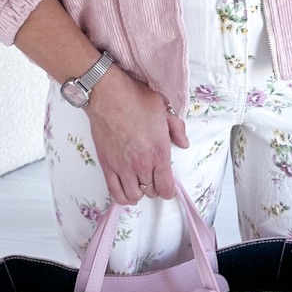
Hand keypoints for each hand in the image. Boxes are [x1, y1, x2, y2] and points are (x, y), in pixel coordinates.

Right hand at [86, 65, 189, 204]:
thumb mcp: (164, 109)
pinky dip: (122, 196)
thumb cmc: (136, 98)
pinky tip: (126, 190)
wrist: (108, 95)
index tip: (168, 187)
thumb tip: (184, 143)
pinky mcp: (107, 166)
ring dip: (138, 193)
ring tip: (139, 183)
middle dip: (154, 188)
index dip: (169, 191)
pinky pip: (115, 192)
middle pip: (151, 192)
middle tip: (153, 178)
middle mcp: (142, 164)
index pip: (166, 187)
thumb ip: (177, 129)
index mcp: (159, 152)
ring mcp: (123, 167)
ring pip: (133, 196)